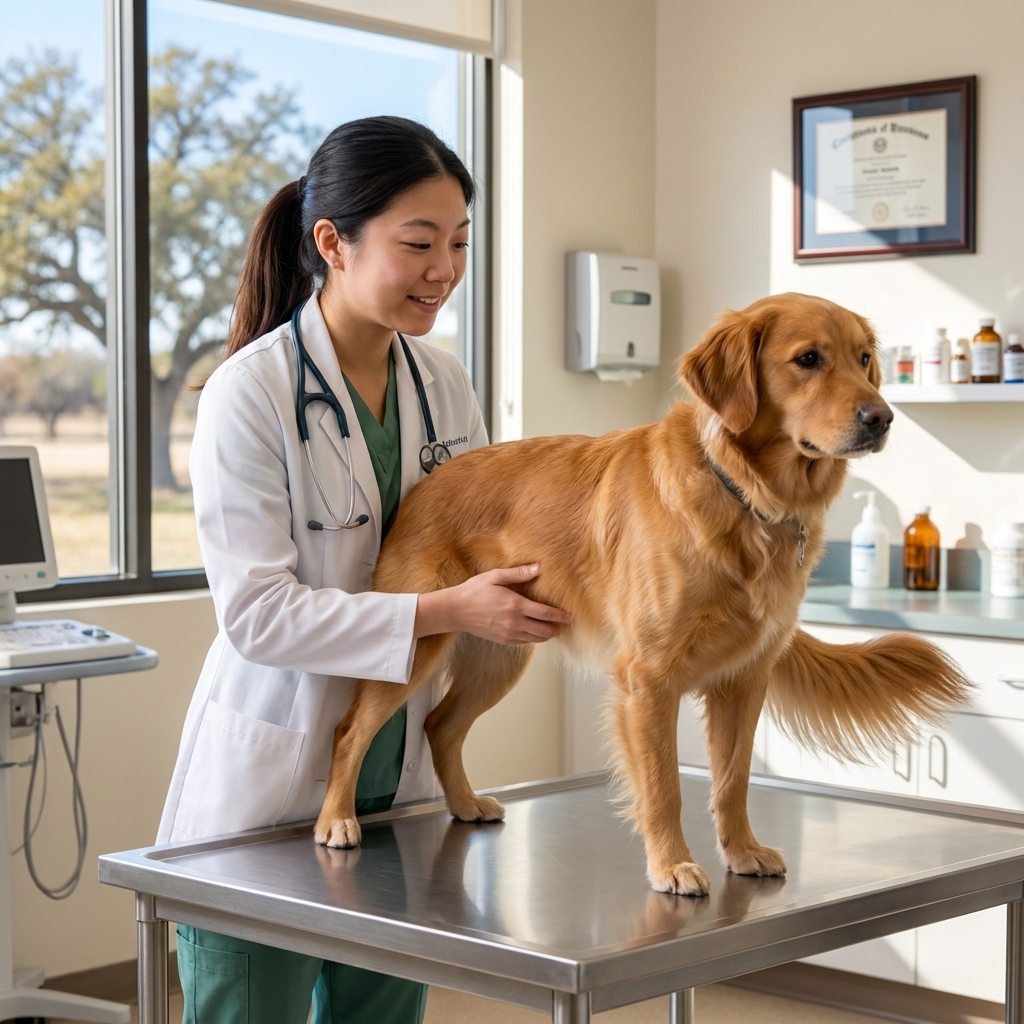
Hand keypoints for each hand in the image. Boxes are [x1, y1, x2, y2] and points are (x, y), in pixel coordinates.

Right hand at [414, 564, 571, 643]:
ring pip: (536, 639)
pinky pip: (525, 642)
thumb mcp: (495, 577)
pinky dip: (533, 638)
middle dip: (556, 628)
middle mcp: (514, 623)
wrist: (456, 611)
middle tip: (564, 624)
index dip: (560, 616)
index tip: (570, 617)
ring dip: (546, 635)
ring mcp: (509, 634)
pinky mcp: (503, 640)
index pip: (546, 614)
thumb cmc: (475, 590)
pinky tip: (535, 631)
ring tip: (552, 628)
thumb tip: (538, 568)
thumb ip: (518, 573)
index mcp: (516, 606)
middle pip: (544, 631)